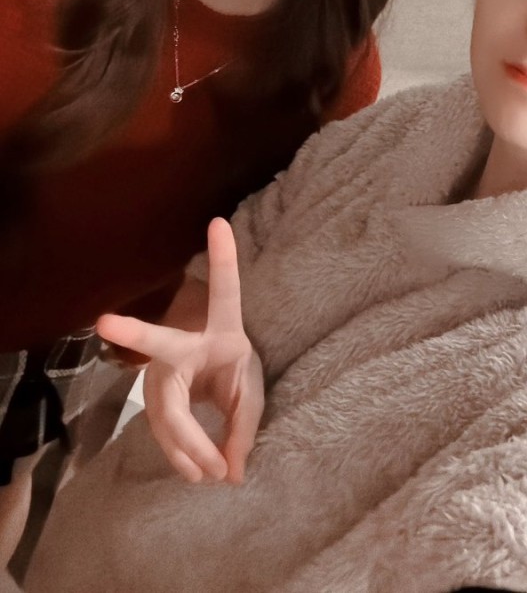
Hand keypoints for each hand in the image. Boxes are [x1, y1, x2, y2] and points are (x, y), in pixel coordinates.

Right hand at [97, 218, 263, 483]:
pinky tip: (197, 474)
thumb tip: (231, 472)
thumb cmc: (232, 366)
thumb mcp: (251, 387)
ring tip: (214, 473)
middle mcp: (183, 342)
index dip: (223, 257)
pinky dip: (184, 455)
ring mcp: (162, 368)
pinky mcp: (154, 396)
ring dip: (190, 446)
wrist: (206, 368)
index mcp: (222, 326)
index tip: (218, 222)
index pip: (225, 290)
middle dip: (135, 333)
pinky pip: (165, 430)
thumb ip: (245, 425)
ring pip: (166, 410)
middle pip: (159, 344)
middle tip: (105, 322)